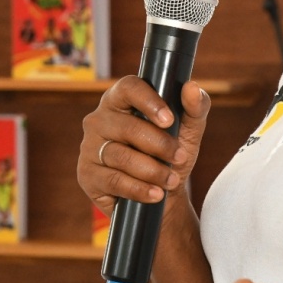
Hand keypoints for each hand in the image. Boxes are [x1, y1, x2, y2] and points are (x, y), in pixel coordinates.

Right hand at [78, 78, 210, 218]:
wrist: (161, 195)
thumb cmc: (170, 155)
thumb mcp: (188, 131)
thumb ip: (195, 107)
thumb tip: (191, 87)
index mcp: (120, 100)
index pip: (129, 87)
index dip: (149, 101)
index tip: (169, 120)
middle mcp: (99, 119)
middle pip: (128, 127)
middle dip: (160, 145)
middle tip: (180, 157)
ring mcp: (89, 147)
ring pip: (121, 156)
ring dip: (153, 171)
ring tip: (171, 180)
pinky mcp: (87, 174)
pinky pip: (114, 180)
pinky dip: (139, 189)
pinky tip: (155, 194)